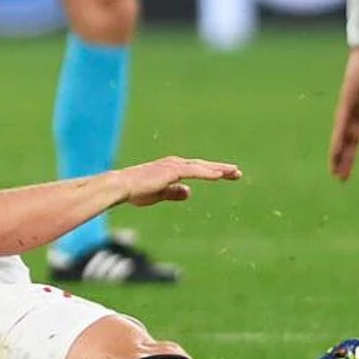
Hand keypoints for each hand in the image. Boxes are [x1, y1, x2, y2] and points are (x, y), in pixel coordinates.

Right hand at [113, 156, 241, 207]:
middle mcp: (173, 164)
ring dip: (219, 169)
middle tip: (237, 172)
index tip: (226, 175)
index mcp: (170, 168)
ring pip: (202, 167)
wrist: (121, 187)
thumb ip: (173, 193)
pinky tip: (220, 175)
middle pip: (202, 166)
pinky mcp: (172, 171)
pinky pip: (195, 171)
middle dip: (221, 169)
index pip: (195, 169)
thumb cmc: (135, 191)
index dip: (211, 171)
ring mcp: (173, 166)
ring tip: (235, 172)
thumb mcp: (158, 194)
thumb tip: (189, 192)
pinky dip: (208, 173)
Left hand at [330, 42, 358, 180]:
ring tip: (338, 176)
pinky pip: (342, 127)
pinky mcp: (348, 101)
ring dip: (341, 156)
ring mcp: (353, 104)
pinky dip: (339, 144)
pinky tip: (335, 159)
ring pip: (345, 136)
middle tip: (342, 177)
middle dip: (348, 157)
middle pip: (353, 136)